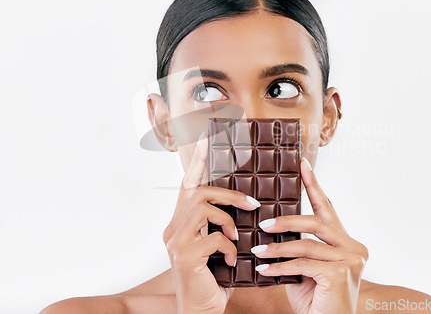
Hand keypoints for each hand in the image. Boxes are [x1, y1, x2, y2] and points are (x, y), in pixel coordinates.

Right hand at [163, 132, 260, 313]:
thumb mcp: (218, 246)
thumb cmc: (212, 278)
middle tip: (252, 202)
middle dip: (229, 193)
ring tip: (239, 234)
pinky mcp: (184, 256)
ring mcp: (176, 241)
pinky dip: (228, 246)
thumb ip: (222, 224)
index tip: (205, 139)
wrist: (201, 311)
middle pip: (199, 191)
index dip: (197, 161)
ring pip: (203, 207)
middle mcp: (173, 228)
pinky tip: (231, 260)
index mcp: (180, 223)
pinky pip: (213, 236)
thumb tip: (247, 202)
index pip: (188, 185)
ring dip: (229, 217)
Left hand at [251, 157, 368, 313]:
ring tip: (256, 249)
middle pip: (316, 222)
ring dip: (278, 246)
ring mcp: (350, 260)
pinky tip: (264, 269)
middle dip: (287, 220)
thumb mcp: (305, 268)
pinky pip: (303, 263)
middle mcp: (353, 246)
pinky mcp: (341, 273)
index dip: (314, 184)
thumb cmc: (316, 300)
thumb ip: (298, 247)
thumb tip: (271, 227)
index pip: (327, 208)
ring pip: (307, 243)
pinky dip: (280, 266)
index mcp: (346, 241)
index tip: (302, 164)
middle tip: (263, 222)